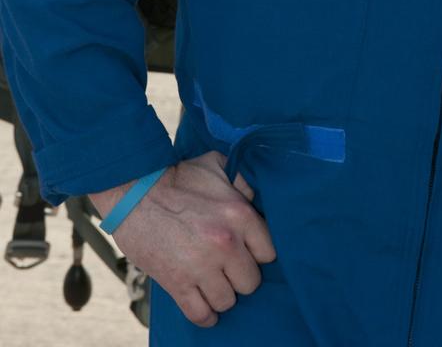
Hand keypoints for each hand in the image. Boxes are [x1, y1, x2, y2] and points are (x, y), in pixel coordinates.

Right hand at [89, 151, 276, 327]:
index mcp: (240, 215)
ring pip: (227, 301)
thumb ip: (243, 182)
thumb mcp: (217, 165)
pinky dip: (205, 315)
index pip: (269, 252)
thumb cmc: (177, 176)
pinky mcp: (177, 284)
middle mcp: (226, 244)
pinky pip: (201, 315)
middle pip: (251, 282)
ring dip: (221, 294)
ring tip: (213, 282)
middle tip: (228, 267)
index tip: (247, 251)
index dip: (258, 253)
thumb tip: (255, 200)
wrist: (134, 191)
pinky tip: (204, 305)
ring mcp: (201, 267)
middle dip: (240, 276)